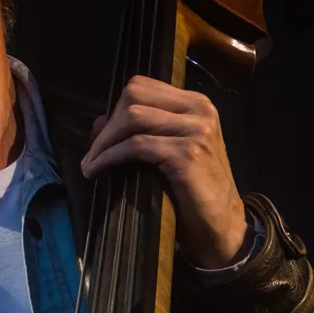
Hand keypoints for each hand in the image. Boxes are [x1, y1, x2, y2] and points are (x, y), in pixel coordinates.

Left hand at [80, 75, 247, 268]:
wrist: (223, 226)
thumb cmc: (194, 191)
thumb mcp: (168, 153)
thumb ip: (140, 131)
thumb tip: (98, 122)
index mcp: (195, 103)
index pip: (142, 86)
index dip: (116, 109)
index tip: (102, 137)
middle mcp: (199, 109)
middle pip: (134, 96)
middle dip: (108, 125)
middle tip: (93, 153)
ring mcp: (196, 130)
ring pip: (133, 117)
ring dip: (103, 143)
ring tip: (90, 165)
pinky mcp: (188, 154)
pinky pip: (136, 145)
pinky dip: (110, 157)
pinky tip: (98, 170)